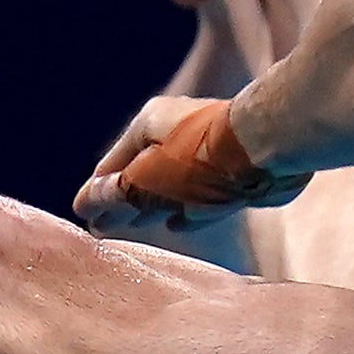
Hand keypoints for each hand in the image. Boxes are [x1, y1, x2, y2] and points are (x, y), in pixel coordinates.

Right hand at [74, 97, 310, 233]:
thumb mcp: (148, 179)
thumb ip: (118, 194)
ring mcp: (205, 150)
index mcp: (147, 125)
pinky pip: (198, 192)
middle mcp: (174, 133)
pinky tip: (178, 223)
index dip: (97, 193)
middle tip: (103, 228)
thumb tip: (84, 203)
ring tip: (137, 225)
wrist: (269, 145)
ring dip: (153, 205)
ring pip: (170, 184)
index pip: (112, 166)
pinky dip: (184, 207)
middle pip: (141, 173)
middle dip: (124, 201)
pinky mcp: (232, 167)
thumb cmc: (201, 159)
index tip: (83, 216)